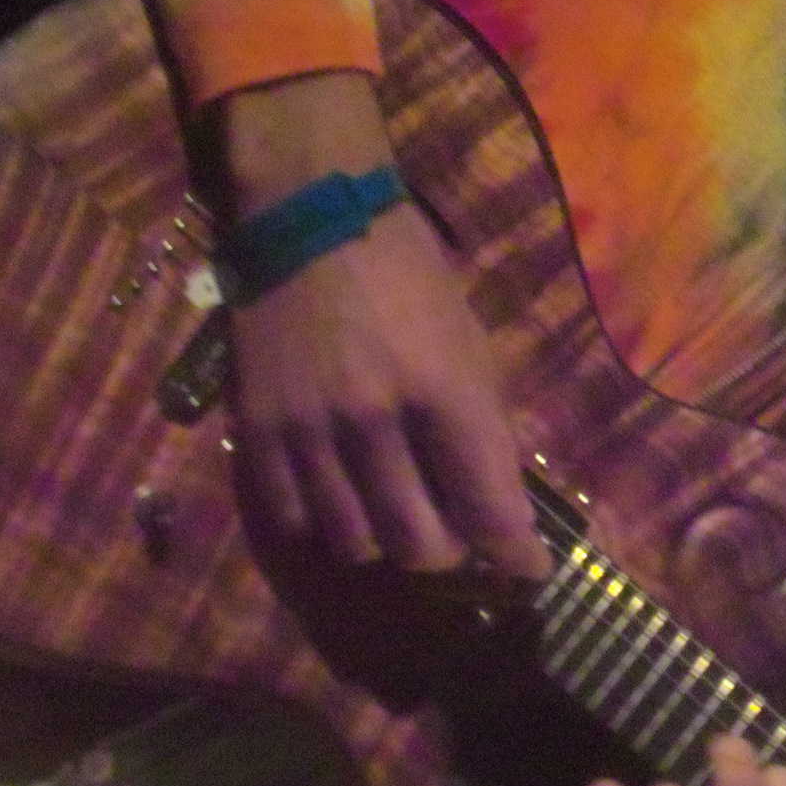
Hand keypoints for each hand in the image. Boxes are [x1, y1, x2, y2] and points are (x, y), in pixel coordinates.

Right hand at [223, 72, 547, 577]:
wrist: (308, 215)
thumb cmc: (407, 272)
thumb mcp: (469, 341)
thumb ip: (482, 426)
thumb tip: (498, 504)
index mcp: (444, 391)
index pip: (488, 508)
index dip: (515, 555)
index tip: (526, 570)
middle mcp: (376, 421)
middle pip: (419, 546)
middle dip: (449, 555)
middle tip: (458, 541)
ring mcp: (311, 431)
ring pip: (355, 543)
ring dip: (385, 543)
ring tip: (398, 520)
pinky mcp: (259, 432)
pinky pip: (295, 520)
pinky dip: (327, 527)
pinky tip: (344, 504)